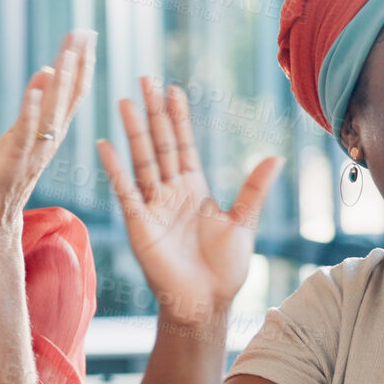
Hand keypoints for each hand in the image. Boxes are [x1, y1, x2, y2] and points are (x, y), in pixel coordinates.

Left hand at [0, 30, 95, 229]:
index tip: (87, 34)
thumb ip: (36, 104)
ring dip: (61, 83)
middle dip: (76, 64)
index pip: (73, 92)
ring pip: (52, 112)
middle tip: (85, 34)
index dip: (81, 63)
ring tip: (66, 55)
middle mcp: (49, 138)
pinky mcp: (14, 161)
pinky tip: (36, 88)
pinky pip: (26, 133)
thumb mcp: (21, 131)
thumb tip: (46, 70)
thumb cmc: (7, 172)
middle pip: (68, 97)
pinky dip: (32, 110)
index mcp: (52, 130)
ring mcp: (34, 150)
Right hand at [95, 77, 282, 326]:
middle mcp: (171, 191)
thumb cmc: (225, 269)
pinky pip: (125, 190)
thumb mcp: (244, 222)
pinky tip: (106, 145)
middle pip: (159, 143)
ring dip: (134, 131)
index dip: (178, 117)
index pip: (183, 144)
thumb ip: (254, 189)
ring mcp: (153, 205)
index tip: (172, 89)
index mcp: (195, 188)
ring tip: (125, 101)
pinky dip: (115, 168)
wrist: (204, 302)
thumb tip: (276, 157)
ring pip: (142, 159)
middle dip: (153, 112)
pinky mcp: (139, 222)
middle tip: (144, 80)